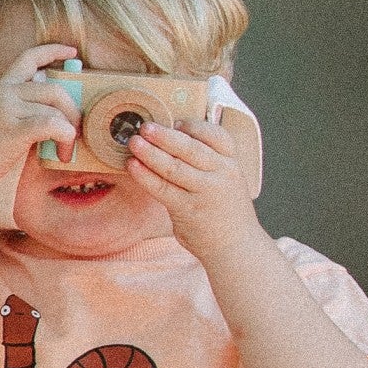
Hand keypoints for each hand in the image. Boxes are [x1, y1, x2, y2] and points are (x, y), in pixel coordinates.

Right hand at [0, 43, 87, 175]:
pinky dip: (65, 138)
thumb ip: (19, 103)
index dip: (53, 51)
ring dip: (69, 131)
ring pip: (55, 110)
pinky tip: (61, 152)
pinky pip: (52, 126)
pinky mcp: (13, 130)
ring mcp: (6, 109)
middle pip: (54, 90)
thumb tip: (50, 96)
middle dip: (72, 110)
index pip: (28, 58)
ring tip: (64, 150)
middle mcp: (2, 92)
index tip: (72, 52)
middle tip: (75, 130)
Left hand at [122, 109, 268, 251]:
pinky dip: (145, 176)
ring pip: (174, 167)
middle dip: (165, 136)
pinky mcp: (188, 210)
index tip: (176, 122)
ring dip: (150, 153)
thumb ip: (206, 161)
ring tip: (133, 142)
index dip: (195, 127)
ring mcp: (205, 192)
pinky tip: (132, 166)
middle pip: (191, 149)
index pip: (218, 136)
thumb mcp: (225, 179)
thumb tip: (171, 137)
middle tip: (145, 127)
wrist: (236, 245)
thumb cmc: (223, 208)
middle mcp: (222, 174)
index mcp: (231, 163)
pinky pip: (162, 188)